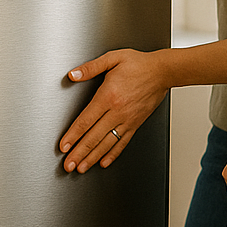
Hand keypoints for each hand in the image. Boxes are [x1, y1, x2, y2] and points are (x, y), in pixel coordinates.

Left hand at [60, 48, 169, 171]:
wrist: (162, 72)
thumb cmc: (139, 64)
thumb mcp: (112, 59)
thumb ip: (90, 68)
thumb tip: (73, 74)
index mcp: (108, 96)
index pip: (86, 120)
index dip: (73, 135)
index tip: (64, 146)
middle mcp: (118, 111)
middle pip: (94, 136)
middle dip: (79, 152)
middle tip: (68, 164)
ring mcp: (127, 120)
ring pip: (107, 143)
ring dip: (93, 157)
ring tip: (81, 167)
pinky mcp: (135, 124)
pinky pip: (122, 142)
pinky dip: (112, 154)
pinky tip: (104, 162)